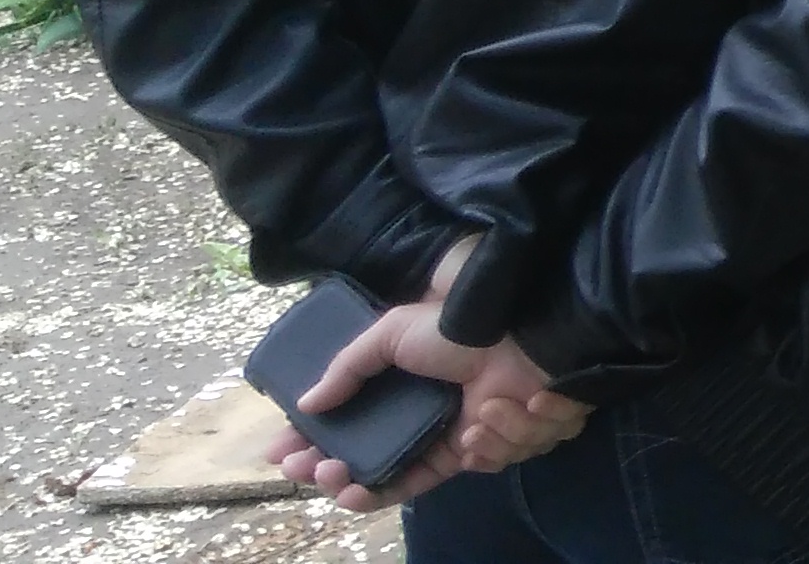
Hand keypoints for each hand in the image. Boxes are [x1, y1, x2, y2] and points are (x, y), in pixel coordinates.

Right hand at [278, 305, 586, 510]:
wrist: (523, 338)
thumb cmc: (456, 330)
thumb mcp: (391, 334)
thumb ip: (347, 367)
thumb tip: (305, 404)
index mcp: (392, 394)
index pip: (343, 432)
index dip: (312, 451)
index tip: (285, 458)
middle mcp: (415, 422)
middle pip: (364, 469)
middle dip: (336, 477)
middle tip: (318, 470)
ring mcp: (448, 441)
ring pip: (409, 476)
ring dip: (417, 455)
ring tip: (440, 429)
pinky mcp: (481, 452)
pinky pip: (462, 473)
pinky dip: (482, 449)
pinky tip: (479, 428)